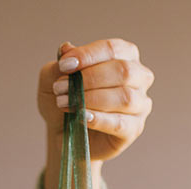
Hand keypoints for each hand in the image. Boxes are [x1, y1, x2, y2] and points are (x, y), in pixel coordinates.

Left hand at [38, 38, 153, 188]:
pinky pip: (123, 122)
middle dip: (89, 79)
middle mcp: (138, 78)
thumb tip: (67, 49)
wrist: (62, 138)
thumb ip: (58, 64)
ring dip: (91, 99)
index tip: (64, 64)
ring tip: (64, 105)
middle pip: (123, 71)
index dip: (90, 55)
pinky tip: (81, 118)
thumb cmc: (59, 102)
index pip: (115, 48)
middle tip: (59, 89)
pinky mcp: (133, 130)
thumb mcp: (50, 80)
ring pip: (125, 96)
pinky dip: (100, 118)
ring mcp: (140, 106)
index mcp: (123, 56)